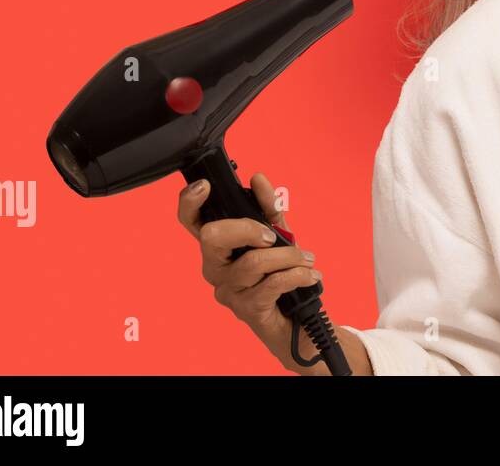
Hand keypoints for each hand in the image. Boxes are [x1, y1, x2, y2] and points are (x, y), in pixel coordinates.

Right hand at [176, 171, 322, 373]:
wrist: (299, 320)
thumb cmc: (282, 275)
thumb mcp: (280, 235)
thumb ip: (269, 207)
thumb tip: (258, 179)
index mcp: (219, 247)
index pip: (191, 222)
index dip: (190, 202)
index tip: (205, 186)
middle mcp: (215, 268)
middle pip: (212, 237)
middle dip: (246, 227)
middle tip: (273, 236)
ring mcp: (228, 290)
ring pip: (252, 261)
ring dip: (288, 256)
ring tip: (307, 259)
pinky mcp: (246, 309)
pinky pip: (272, 284)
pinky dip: (297, 275)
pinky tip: (309, 275)